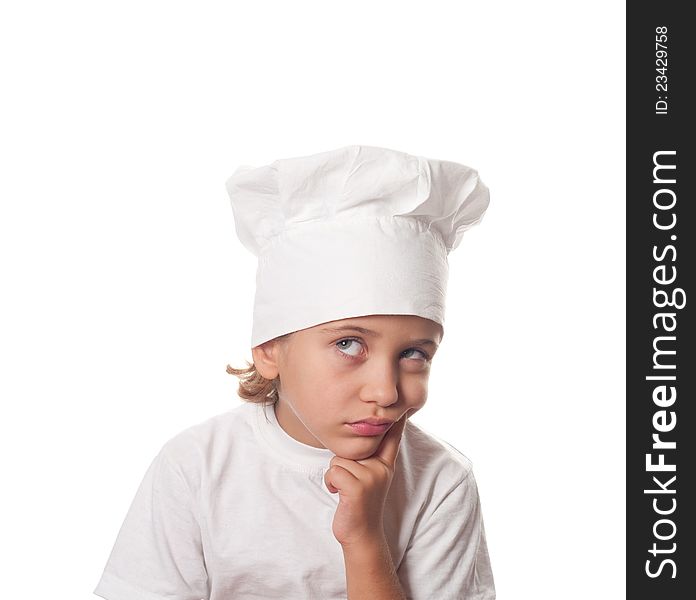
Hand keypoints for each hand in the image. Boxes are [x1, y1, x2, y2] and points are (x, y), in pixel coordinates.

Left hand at [324, 410, 410, 547]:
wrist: (362, 535)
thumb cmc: (360, 503)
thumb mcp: (371, 478)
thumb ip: (370, 458)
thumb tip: (363, 435)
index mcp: (385, 464)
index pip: (392, 437)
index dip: (396, 420)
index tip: (403, 407)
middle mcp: (381, 468)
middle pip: (352, 447)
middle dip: (344, 462)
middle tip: (350, 482)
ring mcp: (371, 477)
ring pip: (338, 459)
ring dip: (335, 475)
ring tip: (345, 490)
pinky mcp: (357, 487)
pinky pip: (333, 471)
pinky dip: (330, 483)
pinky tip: (339, 495)